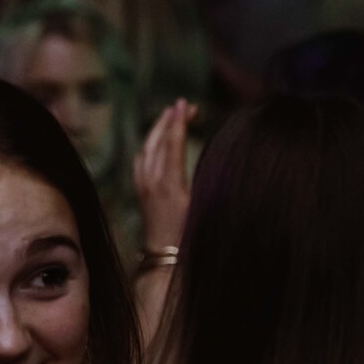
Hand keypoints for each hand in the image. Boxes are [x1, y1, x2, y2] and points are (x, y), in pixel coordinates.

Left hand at [134, 100, 196, 250]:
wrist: (165, 259)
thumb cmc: (191, 237)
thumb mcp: (204, 209)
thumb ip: (208, 183)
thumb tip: (222, 159)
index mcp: (169, 183)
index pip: (172, 143)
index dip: (179, 122)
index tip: (186, 105)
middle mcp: (152, 181)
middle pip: (158, 140)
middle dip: (169, 120)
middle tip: (183, 105)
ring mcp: (143, 185)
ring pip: (147, 147)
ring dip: (159, 129)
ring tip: (171, 116)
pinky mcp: (141, 191)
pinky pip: (141, 159)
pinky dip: (151, 144)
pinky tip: (156, 143)